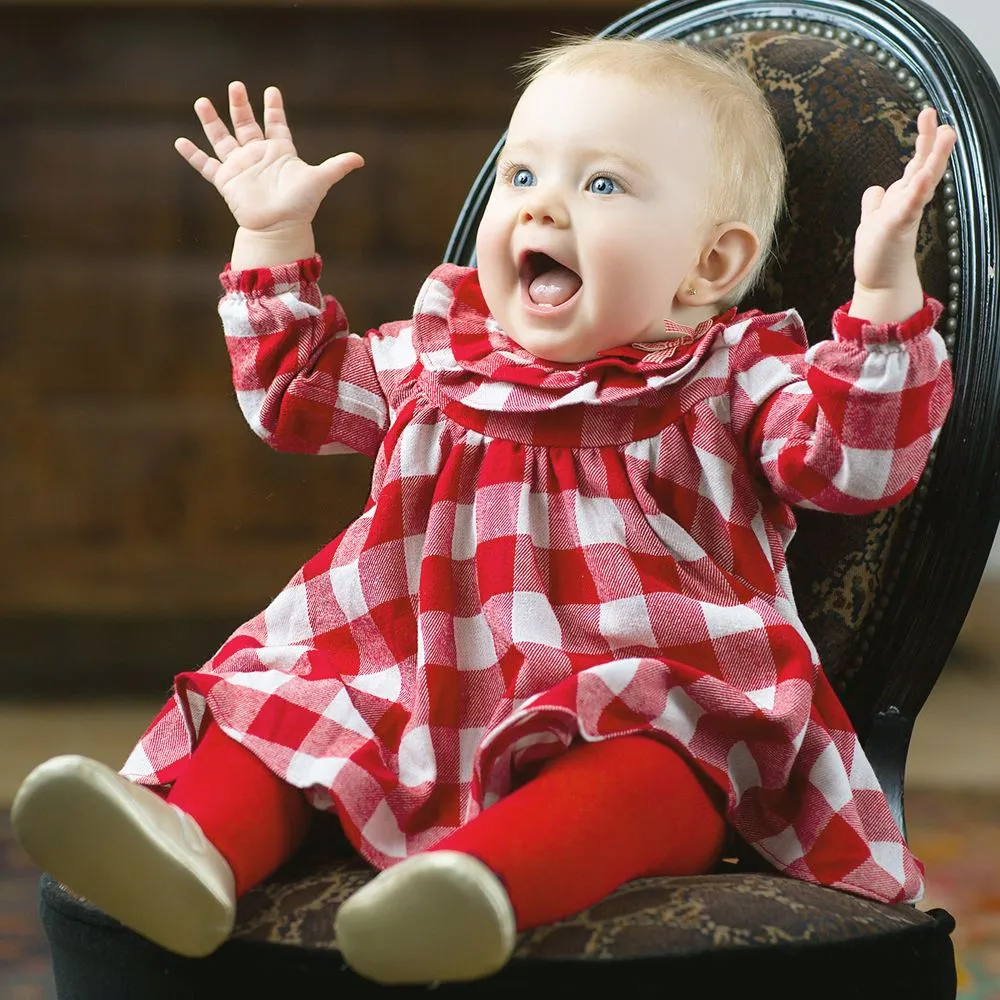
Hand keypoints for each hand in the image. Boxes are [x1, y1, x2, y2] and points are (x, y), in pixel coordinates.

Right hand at [174, 82, 363, 234]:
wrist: (279, 229)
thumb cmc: (300, 206)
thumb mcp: (320, 180)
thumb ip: (337, 167)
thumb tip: (361, 159)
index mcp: (280, 152)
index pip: (277, 124)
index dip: (274, 109)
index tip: (272, 91)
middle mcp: (258, 156)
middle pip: (246, 125)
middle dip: (241, 106)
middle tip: (236, 86)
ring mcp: (240, 167)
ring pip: (222, 139)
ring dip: (211, 121)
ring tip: (201, 101)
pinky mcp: (226, 181)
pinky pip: (206, 166)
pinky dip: (193, 155)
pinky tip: (179, 142)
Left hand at [852, 107, 956, 296]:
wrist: (880, 282)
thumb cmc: (879, 252)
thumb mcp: (872, 220)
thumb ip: (875, 202)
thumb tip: (875, 188)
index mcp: (903, 196)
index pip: (916, 163)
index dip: (924, 140)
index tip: (929, 114)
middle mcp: (909, 201)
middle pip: (924, 165)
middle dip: (932, 140)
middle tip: (936, 114)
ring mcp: (905, 213)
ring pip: (924, 180)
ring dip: (934, 158)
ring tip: (946, 134)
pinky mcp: (897, 227)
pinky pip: (909, 206)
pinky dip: (915, 192)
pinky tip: (921, 178)